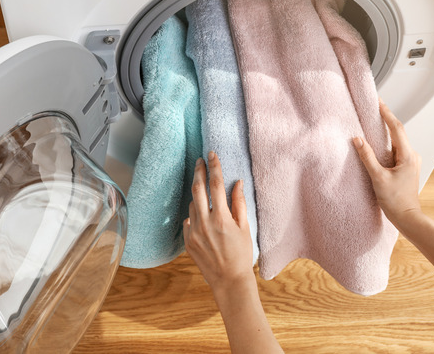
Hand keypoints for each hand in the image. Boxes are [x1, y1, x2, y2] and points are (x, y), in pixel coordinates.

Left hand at [183, 151, 254, 294]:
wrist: (228, 280)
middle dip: (198, 172)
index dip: (214, 167)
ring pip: (192, 205)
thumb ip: (239, 203)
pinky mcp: (187, 241)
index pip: (216, 184)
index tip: (212, 154)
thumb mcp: (245, 227)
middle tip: (200, 161)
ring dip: (198, 196)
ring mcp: (193, 232)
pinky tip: (203, 218)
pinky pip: (188, 221)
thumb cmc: (241, 254)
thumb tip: (237, 183)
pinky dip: (194, 215)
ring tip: (206, 195)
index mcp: (221, 217)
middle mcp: (204, 223)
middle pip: (197, 189)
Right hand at [352, 100, 421, 225]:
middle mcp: (412, 156)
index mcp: (408, 156)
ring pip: (397, 141)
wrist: (407, 218)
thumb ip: (367, 157)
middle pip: (398, 132)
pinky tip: (378, 143)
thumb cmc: (395, 201)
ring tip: (374, 122)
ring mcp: (411, 162)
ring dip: (386, 131)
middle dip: (386, 119)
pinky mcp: (407, 168)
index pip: (396, 128)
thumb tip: (358, 140)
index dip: (387, 114)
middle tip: (375, 107)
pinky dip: (387, 144)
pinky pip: (396, 150)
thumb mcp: (378, 178)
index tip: (378, 102)